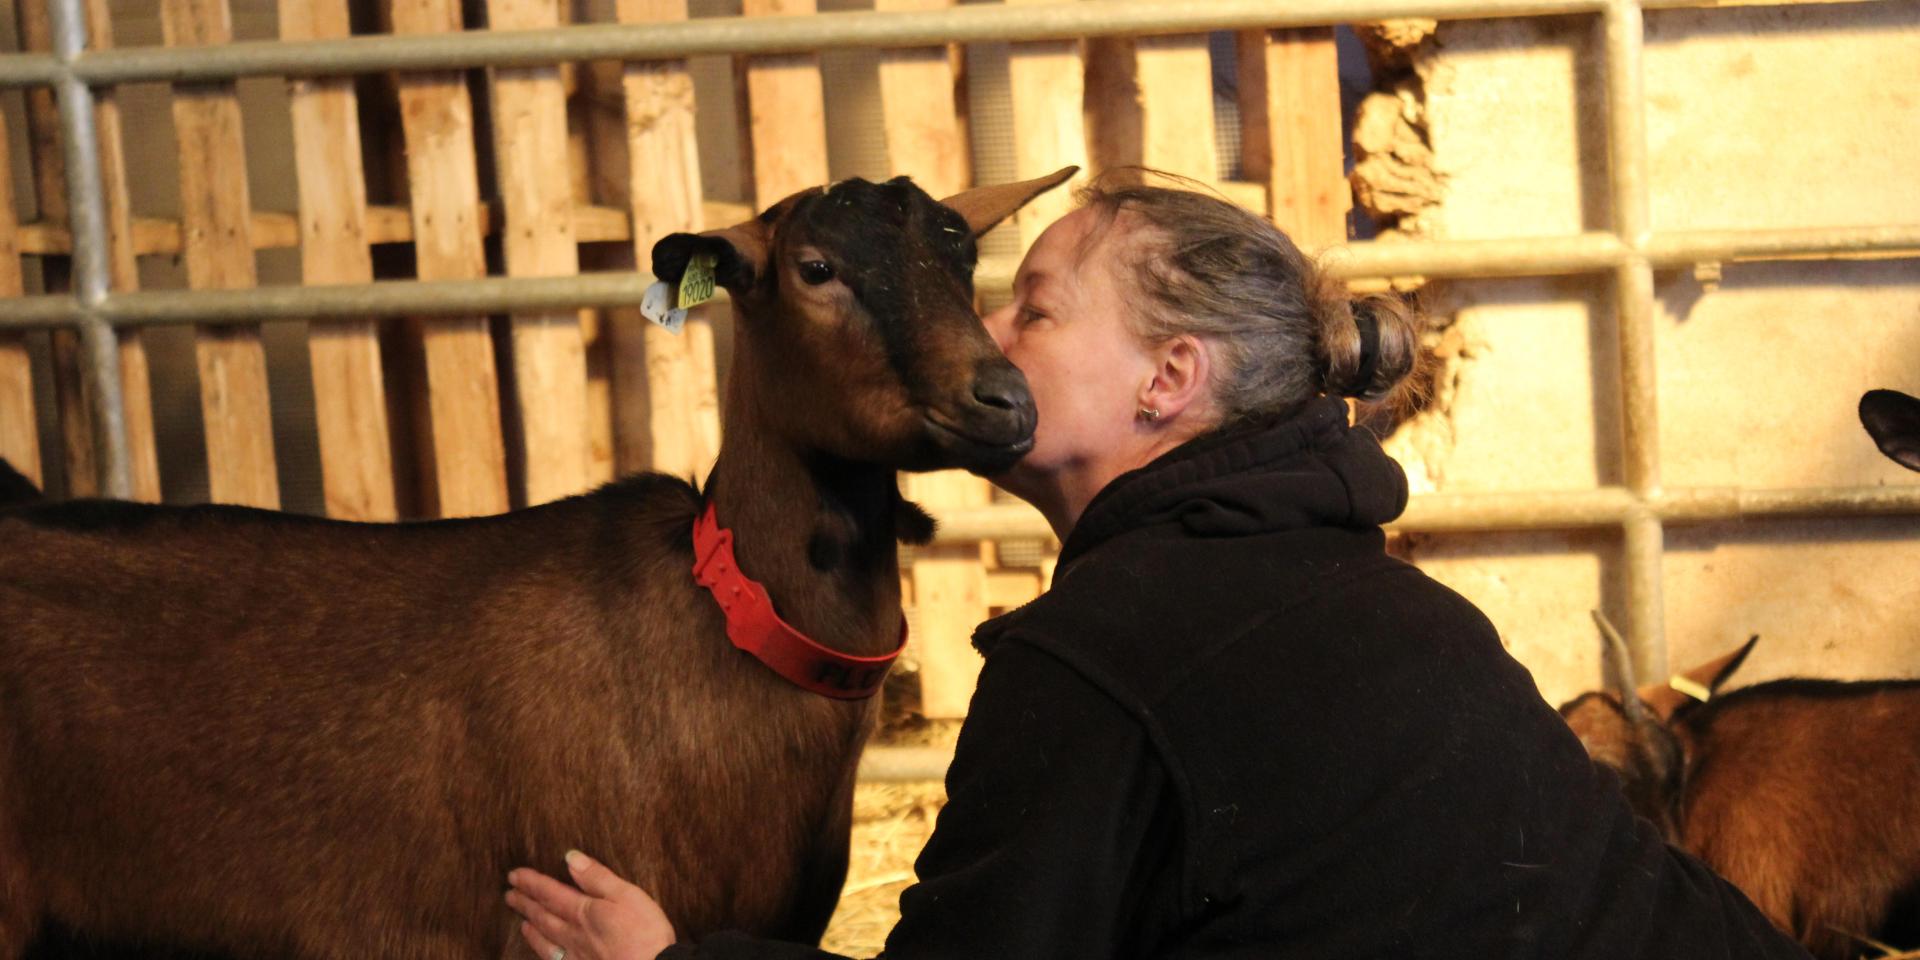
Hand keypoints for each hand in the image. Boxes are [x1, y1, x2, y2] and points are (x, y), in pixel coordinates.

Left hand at [506, 849, 676, 959]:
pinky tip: (545, 953)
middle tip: (509, 894)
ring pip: (546, 941)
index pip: (550, 893)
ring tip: (522, 922)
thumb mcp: (626, 895)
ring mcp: (577, 955)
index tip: (514, 875)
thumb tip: (571, 858)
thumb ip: (597, 877)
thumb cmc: (644, 933)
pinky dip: (545, 954)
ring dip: (532, 929)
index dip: (531, 883)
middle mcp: (574, 934)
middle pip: (543, 916)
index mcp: (583, 911)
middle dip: (525, 903)